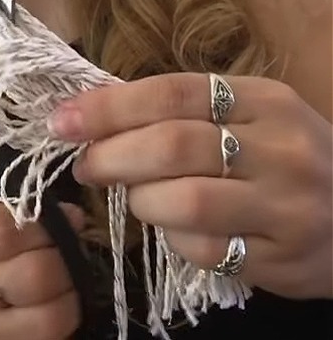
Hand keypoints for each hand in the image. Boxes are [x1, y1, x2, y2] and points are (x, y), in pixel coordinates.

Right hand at [0, 88, 84, 339]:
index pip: (2, 226)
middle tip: (70, 237)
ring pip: (46, 312)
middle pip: (34, 270)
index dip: (41, 217)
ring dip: (68, 289)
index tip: (61, 209)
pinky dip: (59, 321)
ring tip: (68, 272)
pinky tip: (55, 304)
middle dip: (63, 251)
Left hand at [49, 72, 331, 299]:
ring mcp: (287, 205)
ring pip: (184, 201)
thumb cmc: (282, 160)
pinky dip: (173, 239)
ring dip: (140, 200)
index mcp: (265, 99)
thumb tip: (91, 112)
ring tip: (136, 196)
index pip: (172, 93)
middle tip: (85, 165)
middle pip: (172, 146)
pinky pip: (205, 249)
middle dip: (111, 156)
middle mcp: (282, 147)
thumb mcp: (247, 119)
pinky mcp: (283, 257)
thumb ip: (180, 113)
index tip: (63, 121)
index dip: (109, 107)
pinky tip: (175, 228)